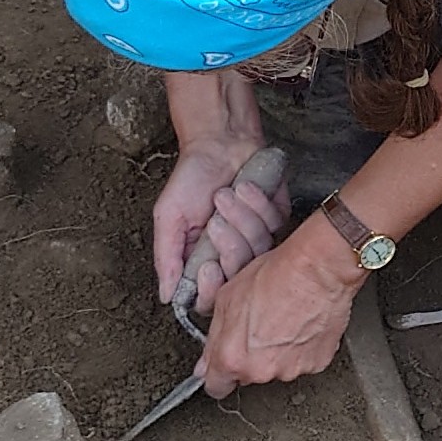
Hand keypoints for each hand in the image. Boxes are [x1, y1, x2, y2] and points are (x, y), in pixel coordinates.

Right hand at [153, 140, 291, 313]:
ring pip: (259, 249)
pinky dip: (256, 202)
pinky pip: (273, 224)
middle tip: (215, 221)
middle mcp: (230, 254)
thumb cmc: (190, 177)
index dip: (212, 289)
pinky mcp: (275, 220)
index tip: (208, 266)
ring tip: (224, 194)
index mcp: (202, 260)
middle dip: (229, 245)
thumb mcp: (168, 216)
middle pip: (238, 276)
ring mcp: (255, 238)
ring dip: (240, 217)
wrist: (219, 143)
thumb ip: (167, 258)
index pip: (210, 297)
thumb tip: (166, 297)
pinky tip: (244, 186)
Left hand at [197, 218, 366, 397]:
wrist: (316, 270)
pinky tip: (301, 325)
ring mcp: (290, 369)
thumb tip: (207, 362)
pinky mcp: (317, 364)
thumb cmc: (275, 276)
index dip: (218, 374)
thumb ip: (214, 338)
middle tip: (258, 327)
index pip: (216, 387)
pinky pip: (304, 362)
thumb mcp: (226, 298)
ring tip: (283, 321)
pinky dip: (302, 349)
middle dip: (250, 358)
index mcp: (232, 358)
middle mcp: (260, 370)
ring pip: (277, 368)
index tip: (222, 366)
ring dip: (277, 352)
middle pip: (248, 375)